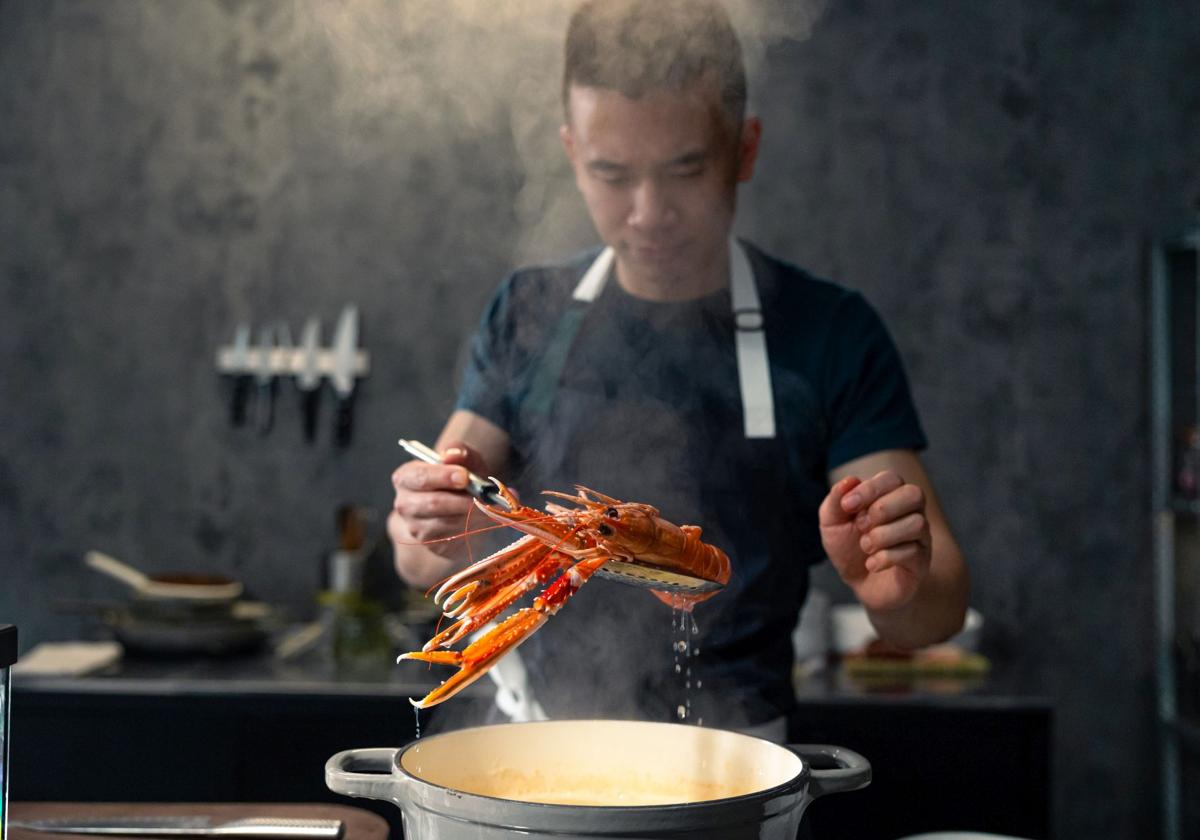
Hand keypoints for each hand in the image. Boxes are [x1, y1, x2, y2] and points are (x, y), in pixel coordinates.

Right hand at [388, 442, 490, 557]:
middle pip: (432, 503)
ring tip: (488, 507)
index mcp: (406, 477)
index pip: (420, 476)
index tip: (465, 476)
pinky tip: (481, 519)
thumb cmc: (459, 479)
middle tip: (483, 497)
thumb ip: (459, 451)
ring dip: (471, 515)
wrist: (458, 507)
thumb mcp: (463, 461)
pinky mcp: (430, 543)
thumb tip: (452, 454)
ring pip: (445, 522)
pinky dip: (471, 528)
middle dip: (461, 500)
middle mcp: (405, 503)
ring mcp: (415, 526)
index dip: (442, 476)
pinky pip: (453, 537)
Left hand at [818, 470, 931, 612]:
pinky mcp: (921, 562)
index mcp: (890, 495)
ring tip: (866, 547)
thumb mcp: (832, 523)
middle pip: (914, 494)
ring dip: (882, 535)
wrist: (859, 584)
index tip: (847, 506)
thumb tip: (850, 480)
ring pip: (916, 524)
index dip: (869, 489)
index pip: (892, 478)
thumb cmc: (849, 547)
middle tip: (861, 526)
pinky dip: (884, 558)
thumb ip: (836, 500)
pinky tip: (871, 564)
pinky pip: (912, 552)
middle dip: (882, 509)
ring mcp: (920, 537)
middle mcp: (911, 512)